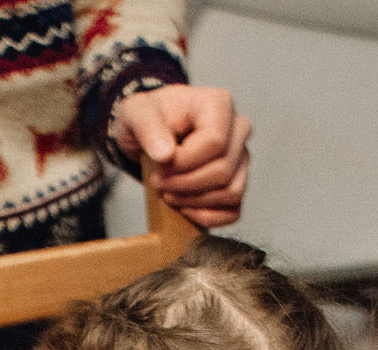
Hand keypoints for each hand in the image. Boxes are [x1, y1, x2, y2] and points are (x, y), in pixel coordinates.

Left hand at [113, 85, 250, 227]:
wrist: (151, 133)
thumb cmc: (147, 118)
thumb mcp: (135, 113)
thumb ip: (147, 127)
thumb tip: (166, 155)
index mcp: (219, 104)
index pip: (215, 143)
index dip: (184, 163)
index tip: (159, 166)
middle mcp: (238, 128)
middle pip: (223, 170)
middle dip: (184, 184)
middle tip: (159, 182)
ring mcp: (241, 157)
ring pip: (230, 192)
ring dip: (193, 201)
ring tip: (168, 192)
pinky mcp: (237, 182)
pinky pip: (233, 211)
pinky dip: (206, 216)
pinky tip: (183, 207)